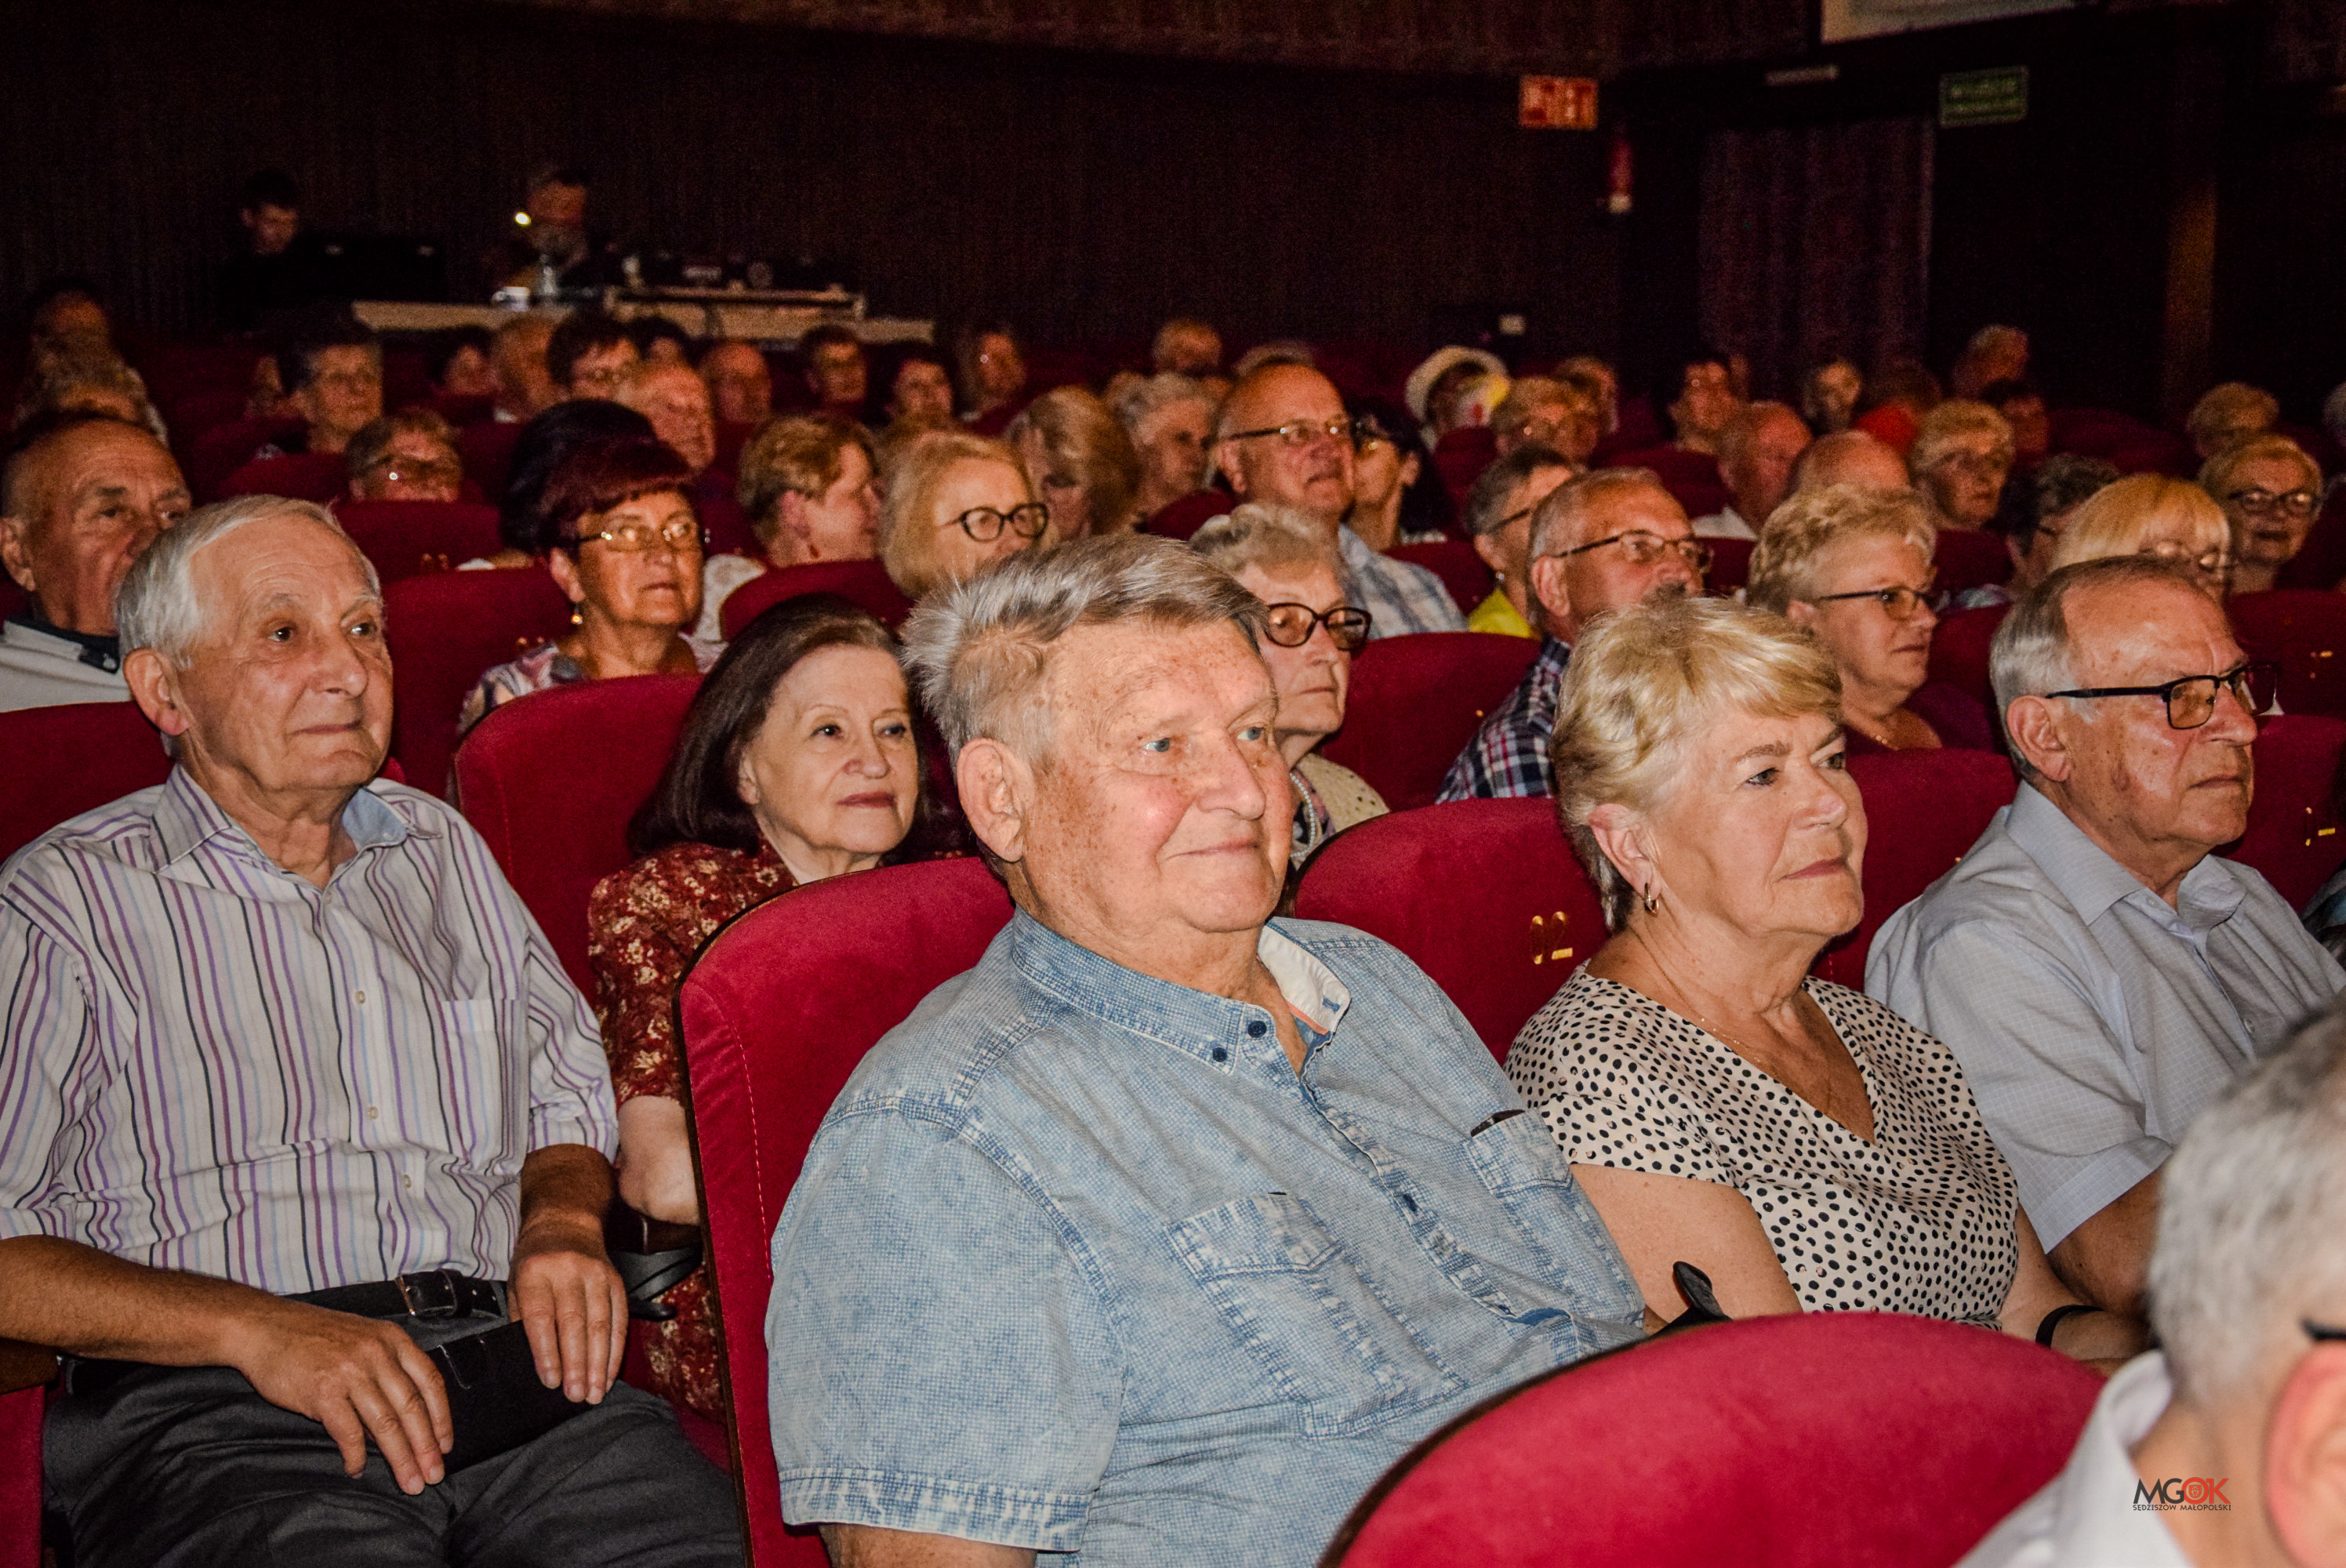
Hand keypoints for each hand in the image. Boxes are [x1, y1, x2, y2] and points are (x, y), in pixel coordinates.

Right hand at [224, 1298, 451, 1493]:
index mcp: (393, 1340)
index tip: (446, 1445)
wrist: (264, 1327)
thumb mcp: (363, 1337)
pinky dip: (356, 1457)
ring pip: (386, 1424)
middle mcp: (377, 1354)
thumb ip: (387, 1367)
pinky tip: (357, 1469)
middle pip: (412, 1408)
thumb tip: (406, 1413)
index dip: (442, 1418)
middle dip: (426, 1447)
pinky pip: (348, 1433)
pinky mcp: (323, 1392)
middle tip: (433, 1475)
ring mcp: (350, 1373)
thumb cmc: (313, 1336)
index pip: (430, 1382)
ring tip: (409, 1481)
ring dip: (400, 1458)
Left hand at [511, 1212, 627, 1403]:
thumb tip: (537, 1364)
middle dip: (577, 1364)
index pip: (542, 1317)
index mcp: (535, 1272)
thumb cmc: (535, 1260)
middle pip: (575, 1323)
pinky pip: (619, 1319)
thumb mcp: (516, 1283)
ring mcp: (596, 1274)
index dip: (548, 1351)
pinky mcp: (616, 1280)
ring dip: (599, 1363)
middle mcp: (568, 1271)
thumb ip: (523, 1320)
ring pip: (601, 1324)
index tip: (551, 1381)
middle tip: (576, 1395)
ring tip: (594, 1392)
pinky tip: (609, 1372)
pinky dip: (615, 1350)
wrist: (566, 1221)